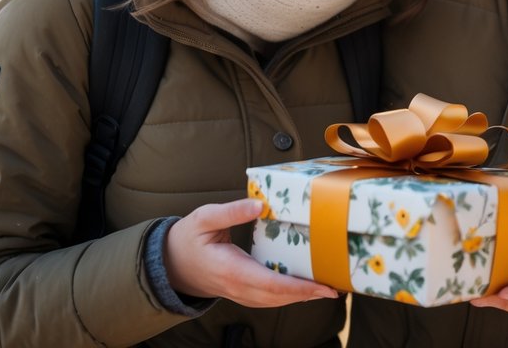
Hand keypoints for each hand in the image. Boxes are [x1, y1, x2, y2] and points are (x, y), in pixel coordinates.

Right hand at [164, 198, 338, 306]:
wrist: (171, 264)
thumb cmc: (188, 239)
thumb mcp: (204, 218)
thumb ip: (231, 212)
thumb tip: (258, 205)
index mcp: (232, 270)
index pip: (272, 284)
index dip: (300, 288)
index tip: (323, 287)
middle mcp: (239, 287)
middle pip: (279, 297)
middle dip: (309, 294)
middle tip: (336, 287)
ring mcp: (240, 294)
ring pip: (275, 301)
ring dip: (301, 297)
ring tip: (327, 288)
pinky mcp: (242, 293)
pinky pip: (269, 299)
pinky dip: (288, 296)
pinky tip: (304, 288)